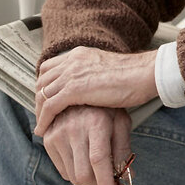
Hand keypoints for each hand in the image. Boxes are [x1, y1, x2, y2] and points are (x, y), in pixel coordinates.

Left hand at [34, 48, 158, 135]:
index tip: (47, 99)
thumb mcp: (107, 70)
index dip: (45, 84)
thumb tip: (91, 88)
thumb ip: (94, 75)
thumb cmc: (135, 76)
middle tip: (41, 115)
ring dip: (39, 111)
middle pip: (42, 80)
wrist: (146, 74)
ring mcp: (72, 74)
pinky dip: (43, 120)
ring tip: (42, 125)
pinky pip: (49, 107)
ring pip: (42, 94)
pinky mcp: (74, 89)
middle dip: (39, 99)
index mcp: (80, 54)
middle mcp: (72, 61)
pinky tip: (43, 130)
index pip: (50, 67)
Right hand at [41, 105, 132, 184]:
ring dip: (88, 182)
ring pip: (72, 174)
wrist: (78, 90)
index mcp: (96, 123)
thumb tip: (127, 175)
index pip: (99, 160)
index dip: (105, 183)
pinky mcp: (48, 140)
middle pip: (83, 173)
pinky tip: (86, 166)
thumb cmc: (106, 107)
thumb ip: (123, 148)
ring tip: (100, 175)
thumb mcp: (121, 122)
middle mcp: (73, 128)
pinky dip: (76, 174)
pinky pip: (62, 170)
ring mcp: (57, 134)